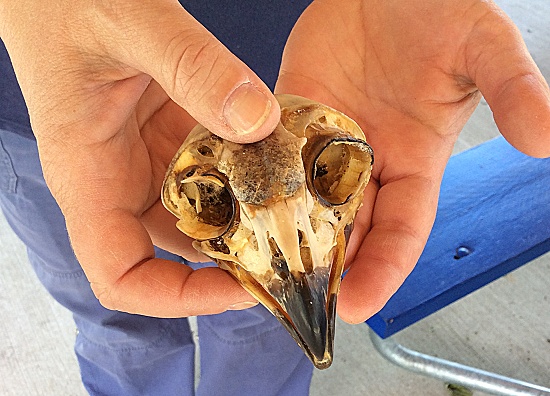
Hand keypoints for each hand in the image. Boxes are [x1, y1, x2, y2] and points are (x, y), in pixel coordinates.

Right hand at [0, 0, 280, 315]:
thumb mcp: (128, 21)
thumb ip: (192, 65)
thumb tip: (258, 120)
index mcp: (91, 178)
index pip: (123, 277)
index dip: (178, 298)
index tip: (239, 288)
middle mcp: (121, 180)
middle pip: (177, 253)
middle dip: (233, 263)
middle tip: (293, 253)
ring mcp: (150, 159)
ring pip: (205, 213)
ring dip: (250, 219)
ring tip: (301, 213)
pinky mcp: (173, 134)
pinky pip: (217, 169)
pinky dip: (250, 173)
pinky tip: (285, 160)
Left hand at [276, 0, 549, 322]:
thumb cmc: (440, 10)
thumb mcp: (484, 47)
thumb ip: (512, 90)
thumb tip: (545, 138)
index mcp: (416, 160)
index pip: (401, 230)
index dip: (383, 269)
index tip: (359, 305)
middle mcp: (368, 161)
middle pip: (347, 229)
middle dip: (326, 267)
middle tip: (296, 301)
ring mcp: (326, 141)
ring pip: (302, 200)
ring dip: (284, 235)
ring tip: (261, 270)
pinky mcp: (291, 114)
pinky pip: (270, 154)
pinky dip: (256, 180)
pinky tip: (237, 205)